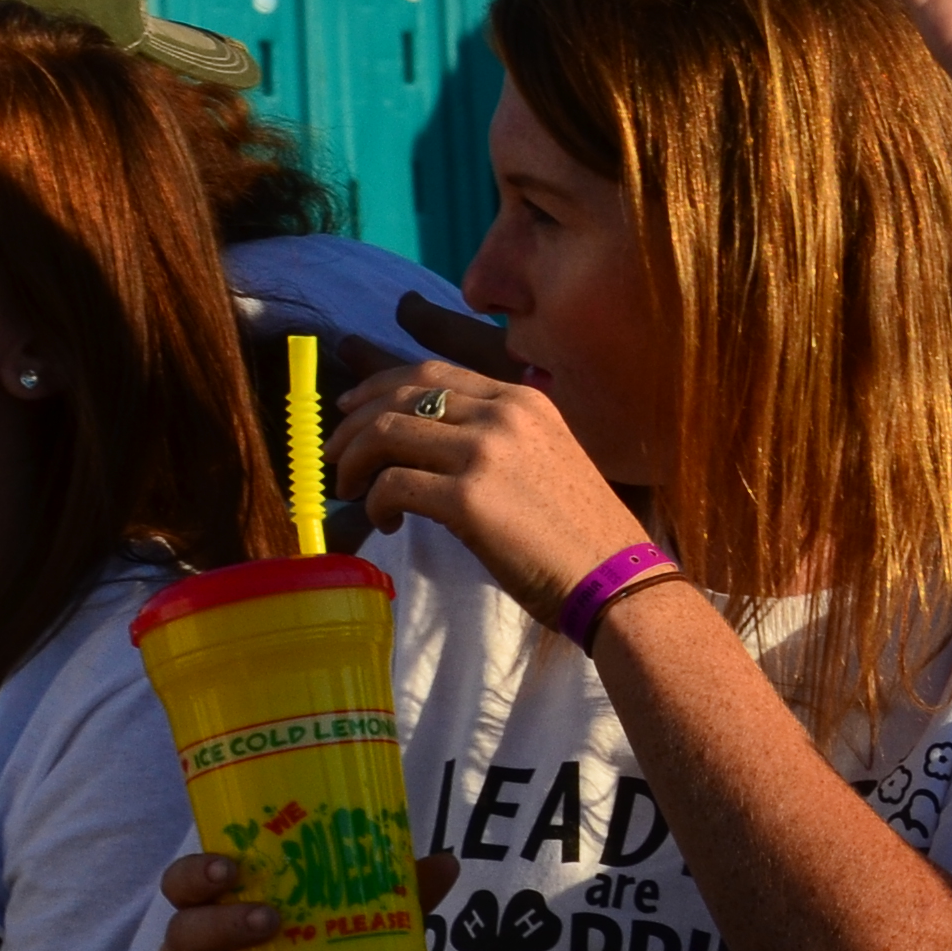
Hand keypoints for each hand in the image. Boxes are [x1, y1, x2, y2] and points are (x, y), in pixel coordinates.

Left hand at [331, 364, 644, 628]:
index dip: (379, 384)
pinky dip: (376, 503)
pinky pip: (393, 485)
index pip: (433, 372)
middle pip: (401, 395)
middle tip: (334, 455)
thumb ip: (498, 440)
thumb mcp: (547, 460)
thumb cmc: (584, 533)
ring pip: (386, 433)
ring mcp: (486, 453)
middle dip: (353, 422)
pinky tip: (384, 523)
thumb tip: (427, 447)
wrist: (618, 578)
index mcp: (524, 400)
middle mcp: (503, 414)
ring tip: (350, 489)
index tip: (352, 405)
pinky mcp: (468, 498)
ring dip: (354, 460)